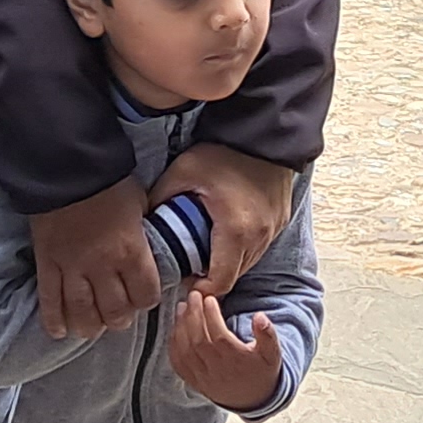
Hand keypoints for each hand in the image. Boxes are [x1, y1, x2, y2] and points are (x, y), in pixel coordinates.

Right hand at [32, 181, 164, 340]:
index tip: (142, 296)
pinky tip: (61, 331)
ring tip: (92, 327)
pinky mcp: (47, 264)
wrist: (66, 167)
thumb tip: (146, 248)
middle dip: (119, 318)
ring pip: (82, 312)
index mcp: (131, 250)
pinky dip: (54, 320)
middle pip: (115, 311)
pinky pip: (49, 300)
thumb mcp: (139, 204)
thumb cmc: (109, 181)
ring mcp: (72, 267)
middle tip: (117, 314)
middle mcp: (103, 266)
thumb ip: (142, 233)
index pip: (145, 295)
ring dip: (90, 325)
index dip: (145, 300)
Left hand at [158, 143, 299, 292]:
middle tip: (190, 266)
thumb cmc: (225, 152)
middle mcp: (259, 237)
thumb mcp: (183, 172)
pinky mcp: (280, 221)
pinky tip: (226, 232)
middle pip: (233, 276)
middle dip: (211, 277)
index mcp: (235, 231)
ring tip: (206, 249)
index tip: (185, 282)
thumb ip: (159, 199)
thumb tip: (141, 222)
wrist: (264, 132)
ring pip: (247, 264)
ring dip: (227, 263)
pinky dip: (242, 249)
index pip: (219, 283)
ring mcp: (273, 230)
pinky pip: (259, 247)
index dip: (199, 290)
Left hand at [166, 290, 284, 412]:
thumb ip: (268, 334)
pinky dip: (173, 344)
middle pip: (198, 341)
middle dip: (193, 315)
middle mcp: (217, 370)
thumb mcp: (272, 354)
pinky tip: (175, 328)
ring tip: (182, 307)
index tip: (209, 298)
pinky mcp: (193, 380)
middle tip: (193, 296)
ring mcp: (203, 377)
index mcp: (236, 362)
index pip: (219, 336)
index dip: (212, 316)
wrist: (252, 400)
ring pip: (186, 351)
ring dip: (181, 326)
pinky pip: (178, 363)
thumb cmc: (261, 372)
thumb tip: (260, 316)